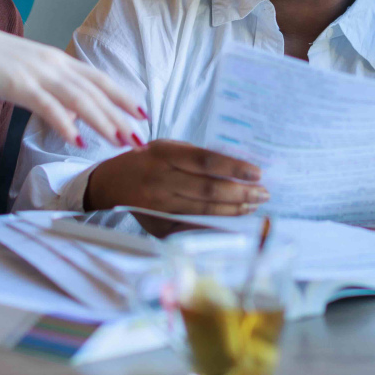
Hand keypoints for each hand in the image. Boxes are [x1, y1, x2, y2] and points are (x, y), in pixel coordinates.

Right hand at [0, 20, 143, 148]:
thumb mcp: (33, 75)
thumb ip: (56, 94)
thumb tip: (76, 120)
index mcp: (60, 61)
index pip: (99, 79)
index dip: (122, 96)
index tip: (143, 113)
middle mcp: (56, 65)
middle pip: (95, 92)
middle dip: (120, 116)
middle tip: (140, 138)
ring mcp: (39, 74)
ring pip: (79, 99)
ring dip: (102, 122)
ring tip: (120, 141)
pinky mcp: (19, 85)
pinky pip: (47, 106)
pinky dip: (65, 124)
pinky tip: (78, 140)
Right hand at [84, 139, 267, 233]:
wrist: (110, 183)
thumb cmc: (145, 161)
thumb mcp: (167, 148)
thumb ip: (196, 156)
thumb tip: (235, 167)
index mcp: (164, 155)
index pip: (207, 162)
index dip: (234, 168)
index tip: (257, 173)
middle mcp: (161, 181)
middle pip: (209, 190)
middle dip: (241, 193)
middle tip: (263, 193)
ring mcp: (159, 206)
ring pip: (204, 210)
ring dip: (234, 209)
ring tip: (254, 205)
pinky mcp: (158, 226)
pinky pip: (193, 226)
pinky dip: (217, 224)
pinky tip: (234, 221)